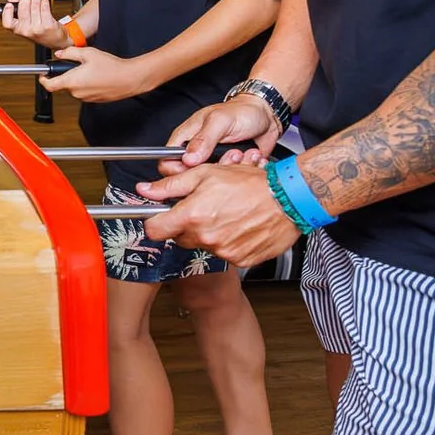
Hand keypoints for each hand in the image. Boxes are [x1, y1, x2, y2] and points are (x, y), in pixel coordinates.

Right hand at [1, 0, 69, 49]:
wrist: (56, 41)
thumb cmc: (40, 32)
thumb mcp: (26, 23)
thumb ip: (17, 9)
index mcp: (18, 30)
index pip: (7, 23)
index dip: (7, 12)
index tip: (10, 5)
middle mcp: (27, 31)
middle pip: (22, 7)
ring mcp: (37, 28)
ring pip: (34, 5)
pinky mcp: (48, 25)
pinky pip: (44, 7)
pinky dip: (44, 1)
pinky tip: (44, 1)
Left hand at [38, 44, 152, 102]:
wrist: (129, 79)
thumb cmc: (111, 66)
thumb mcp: (88, 53)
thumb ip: (70, 52)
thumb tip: (59, 54)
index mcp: (72, 81)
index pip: (49, 85)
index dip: (43, 80)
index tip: (42, 75)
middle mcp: (77, 92)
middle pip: (63, 84)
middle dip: (66, 74)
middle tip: (76, 64)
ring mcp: (85, 98)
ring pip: (74, 88)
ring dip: (77, 79)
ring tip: (90, 69)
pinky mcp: (93, 100)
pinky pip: (84, 92)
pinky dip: (86, 84)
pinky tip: (97, 76)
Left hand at [135, 160, 300, 268]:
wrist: (289, 199)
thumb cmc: (251, 184)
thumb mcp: (205, 174)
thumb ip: (171, 185)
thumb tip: (145, 190)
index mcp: (193, 216)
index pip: (154, 230)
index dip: (155, 222)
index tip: (160, 217)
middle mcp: (206, 237)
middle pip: (180, 238)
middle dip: (186, 224)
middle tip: (204, 207)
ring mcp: (224, 251)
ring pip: (203, 245)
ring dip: (209, 232)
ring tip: (227, 213)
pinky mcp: (241, 260)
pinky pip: (225, 253)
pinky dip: (228, 241)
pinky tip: (240, 225)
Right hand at [156, 96, 282, 175]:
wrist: (266, 116)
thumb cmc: (241, 112)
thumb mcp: (220, 121)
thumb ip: (203, 139)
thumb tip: (188, 158)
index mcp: (186, 137)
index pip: (167, 162)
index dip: (177, 170)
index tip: (196, 168)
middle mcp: (196, 151)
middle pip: (186, 176)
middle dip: (207, 172)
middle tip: (225, 159)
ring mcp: (211, 162)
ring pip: (207, 182)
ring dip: (225, 172)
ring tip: (238, 156)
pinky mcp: (226, 169)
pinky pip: (225, 182)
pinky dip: (237, 174)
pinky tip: (246, 161)